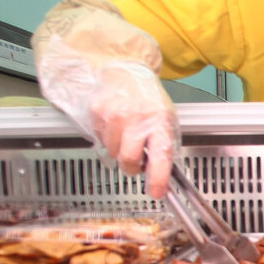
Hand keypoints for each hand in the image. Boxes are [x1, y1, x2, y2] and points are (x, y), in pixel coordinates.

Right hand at [89, 63, 179, 197]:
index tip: (157, 192)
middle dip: (132, 167)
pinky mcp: (97, 112)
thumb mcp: (166, 119)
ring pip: (113, 152)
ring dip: (119, 149)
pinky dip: (107, 137)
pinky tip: (115, 124)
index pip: (161, 155)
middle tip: (136, 161)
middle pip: (129, 160)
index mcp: (160, 121)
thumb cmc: (149, 99)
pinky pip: (100, 139)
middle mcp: (137, 118)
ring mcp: (115, 115)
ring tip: (126, 132)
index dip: (158, 178)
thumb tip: (163, 176)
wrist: (126, 71)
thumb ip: (164, 145)